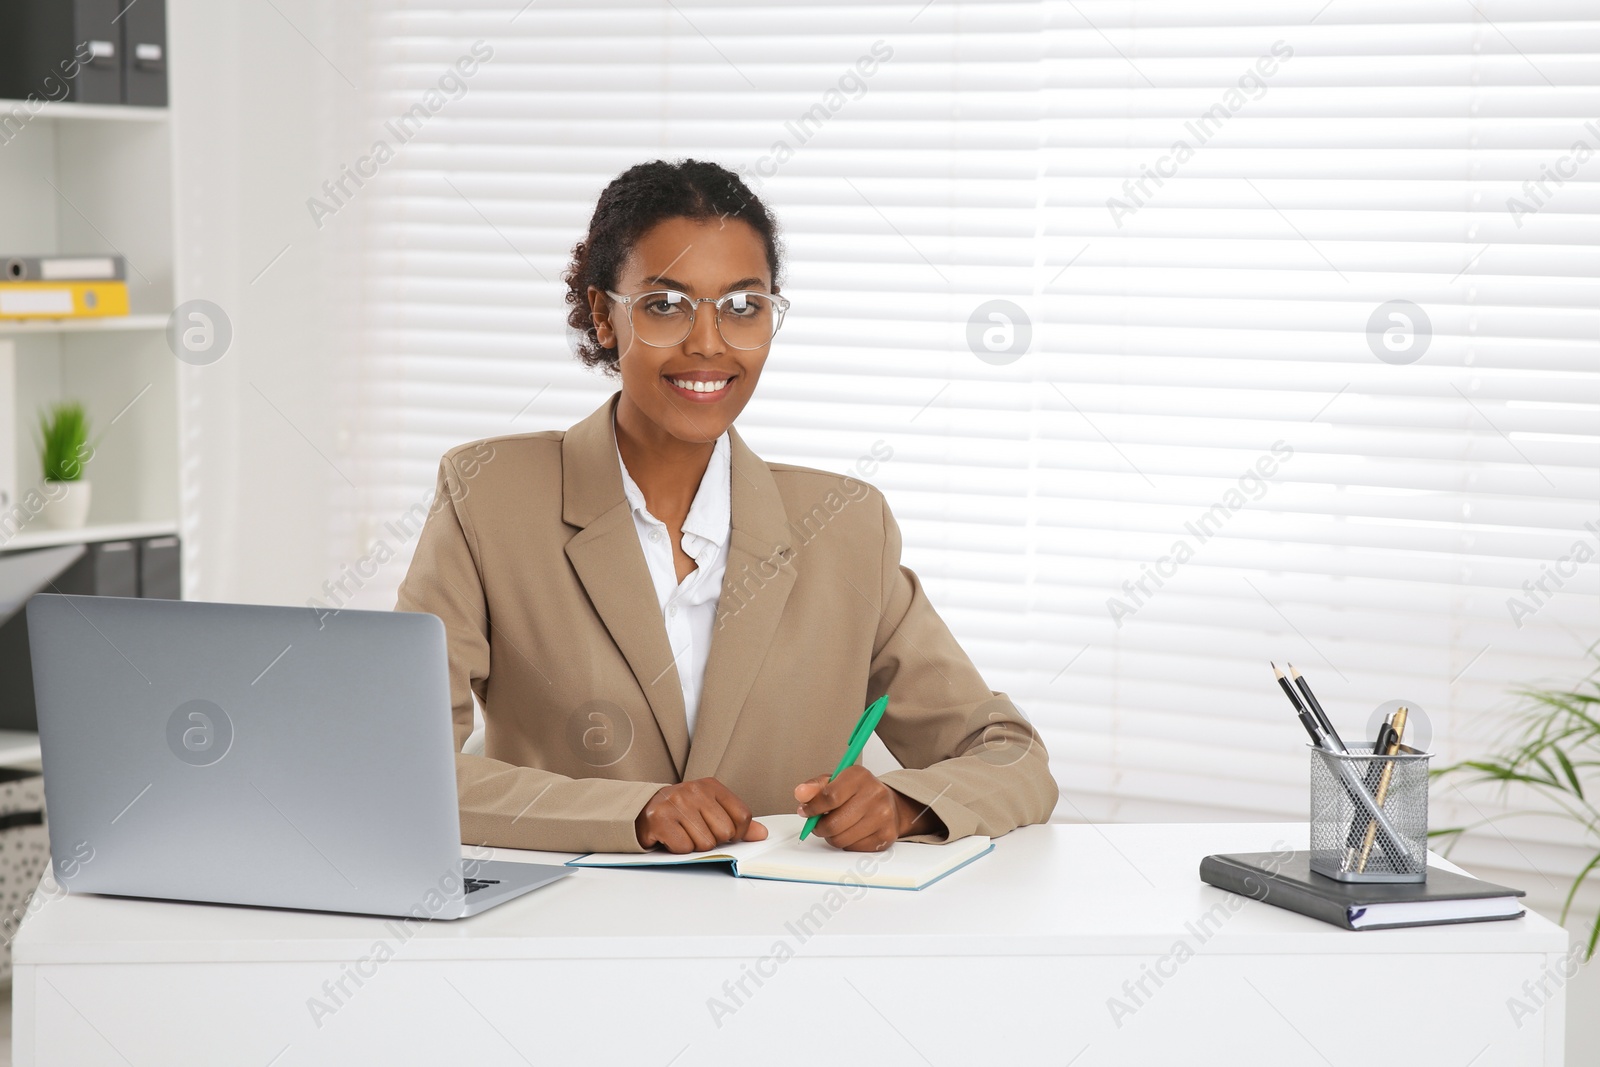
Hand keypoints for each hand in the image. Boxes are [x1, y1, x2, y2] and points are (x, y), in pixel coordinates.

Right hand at [635, 777, 769, 853]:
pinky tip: (671, 837)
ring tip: (683, 833)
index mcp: (711, 786)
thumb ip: (736, 821)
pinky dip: (678, 849)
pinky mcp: (660, 819)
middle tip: (697, 831)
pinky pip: (684, 848)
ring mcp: (676, 803)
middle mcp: (694, 790)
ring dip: (695, 845)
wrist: (641, 810)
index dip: (737, 833)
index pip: (743, 816)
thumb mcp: (710, 809)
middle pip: (725, 832)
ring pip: (706, 843)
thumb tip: (761, 834)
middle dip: (713, 840)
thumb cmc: (680, 812)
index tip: (724, 833)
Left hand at [793, 765, 937, 851]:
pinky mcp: (886, 836)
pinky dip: (846, 843)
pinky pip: (853, 848)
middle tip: (819, 824)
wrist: (890, 803)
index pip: (829, 796)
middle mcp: (875, 794)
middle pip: (833, 823)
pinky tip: (851, 832)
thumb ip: (815, 787)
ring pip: (841, 839)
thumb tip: (801, 793)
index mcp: (859, 776)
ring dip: (832, 837)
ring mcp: (883, 816)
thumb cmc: (859, 792)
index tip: (806, 811)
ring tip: (837, 826)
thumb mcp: (836, 781)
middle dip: (819, 827)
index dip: (812, 808)